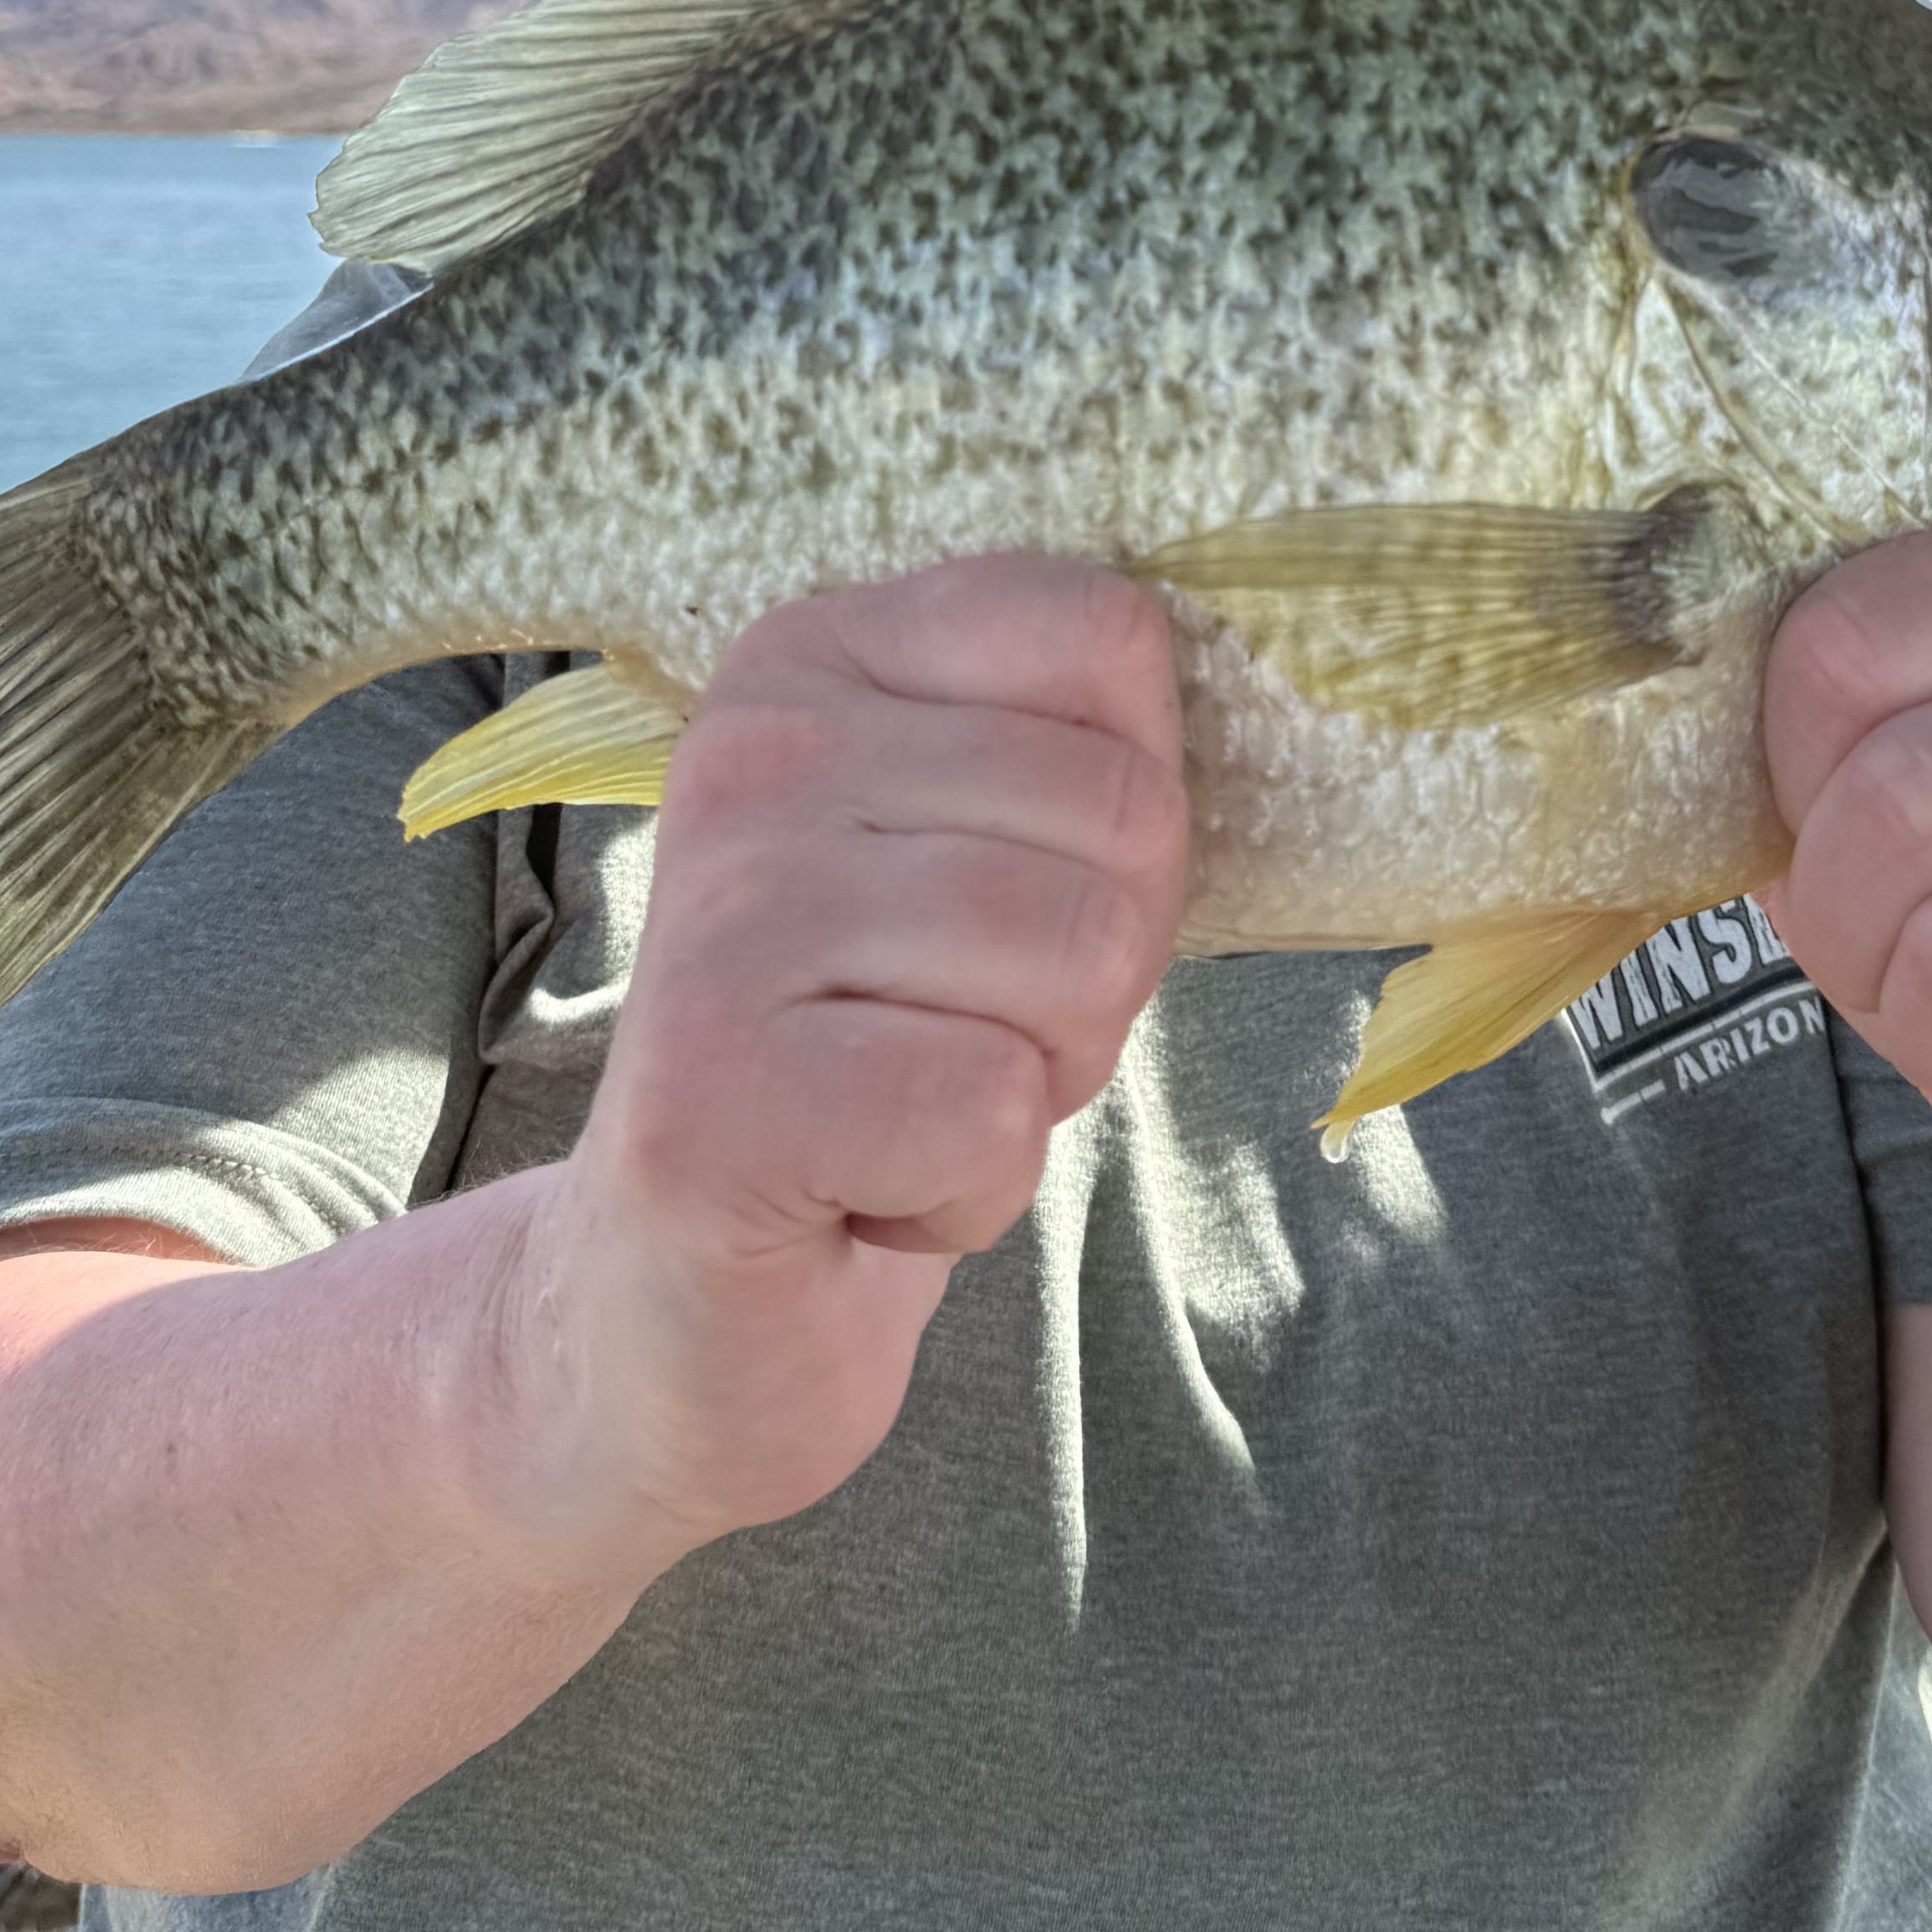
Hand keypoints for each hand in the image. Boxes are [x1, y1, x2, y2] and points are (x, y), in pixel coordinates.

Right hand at [512, 556, 1189, 1563]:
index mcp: (814, 657)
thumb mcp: (979, 854)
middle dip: (1096, 973)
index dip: (1131, 801)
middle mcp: (753, 752)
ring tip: (910, 1106)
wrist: (681, 1297)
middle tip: (956, 1036)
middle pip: (1124, 816)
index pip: (1102, 634)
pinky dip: (972, 1192)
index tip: (1021, 888)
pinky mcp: (719, 1092)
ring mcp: (722, 915)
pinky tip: (866, 1191)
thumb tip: (1250, 698)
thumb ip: (1079, 755)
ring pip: (1080, 958)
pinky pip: (996, 1112)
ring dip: (1038, 1081)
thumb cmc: (872, 1056)